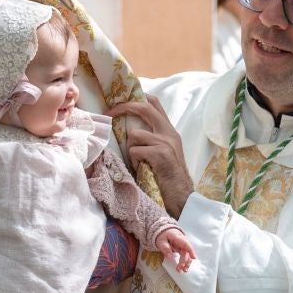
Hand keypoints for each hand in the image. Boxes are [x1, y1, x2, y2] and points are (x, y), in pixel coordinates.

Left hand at [107, 96, 195, 216]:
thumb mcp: (163, 152)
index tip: (121, 99)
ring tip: (138, 162)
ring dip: (130, 149)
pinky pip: (135, 151)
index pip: (154, 103)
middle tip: (109, 113)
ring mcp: (166, 142)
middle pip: (144, 107)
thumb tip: (128, 131)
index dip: (137, 96)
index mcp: (169, 130)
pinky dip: (134, 161)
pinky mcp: (161, 153)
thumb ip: (151, 139)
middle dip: (124, 107)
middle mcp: (169, 132)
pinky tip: (141, 169)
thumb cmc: (168, 177)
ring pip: (134, 134)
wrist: (182, 195)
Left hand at [156, 227, 195, 271]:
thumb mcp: (161, 240)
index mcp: (178, 238)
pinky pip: (184, 256)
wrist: (164, 231)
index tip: (193, 258)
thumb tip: (169, 256)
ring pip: (187, 255)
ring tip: (184, 270)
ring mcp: (183, 246)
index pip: (186, 244)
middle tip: (180, 269)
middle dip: (185, 261)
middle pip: (186, 252)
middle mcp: (183, 242)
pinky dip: (184, 262)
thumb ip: (165, 247)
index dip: (191, 251)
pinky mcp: (182, 250)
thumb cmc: (163, 235)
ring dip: (186, 263)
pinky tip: (183, 268)